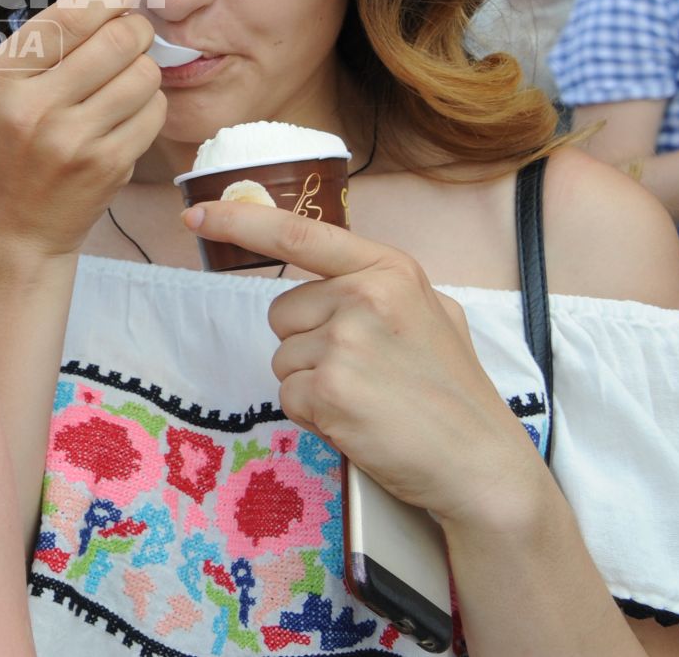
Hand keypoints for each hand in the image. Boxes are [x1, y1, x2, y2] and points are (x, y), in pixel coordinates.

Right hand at [0, 0, 166, 256]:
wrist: (14, 228)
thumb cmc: (11, 146)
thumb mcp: (6, 86)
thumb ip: (48, 34)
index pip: (70, 14)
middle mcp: (31, 107)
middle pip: (119, 37)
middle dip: (133, 29)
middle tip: (128, 37)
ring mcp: (71, 140)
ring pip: (144, 73)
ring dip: (142, 71)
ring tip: (122, 84)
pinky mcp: (107, 166)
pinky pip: (154, 112)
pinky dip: (148, 108)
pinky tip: (125, 117)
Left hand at [185, 200, 549, 529]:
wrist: (481, 464)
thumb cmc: (453, 393)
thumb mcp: (431, 312)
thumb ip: (375, 286)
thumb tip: (320, 271)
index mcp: (390, 269)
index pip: (298, 233)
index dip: (239, 221)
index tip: (197, 213)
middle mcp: (364, 296)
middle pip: (282, 314)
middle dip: (309, 346)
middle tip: (366, 375)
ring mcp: (345, 342)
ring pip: (282, 358)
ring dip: (313, 385)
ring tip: (368, 400)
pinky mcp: (328, 390)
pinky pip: (287, 396)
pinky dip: (314, 416)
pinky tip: (358, 423)